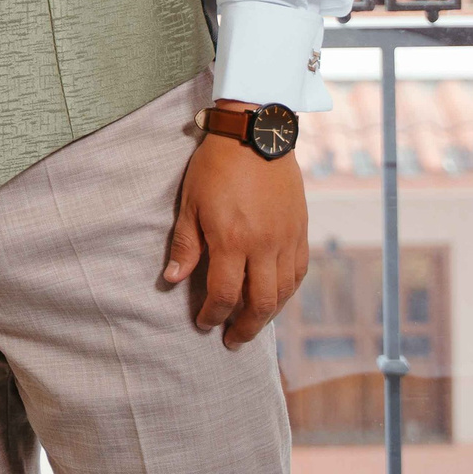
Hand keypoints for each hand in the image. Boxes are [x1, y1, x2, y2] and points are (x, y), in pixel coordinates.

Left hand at [161, 103, 307, 346]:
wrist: (255, 133)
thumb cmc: (216, 166)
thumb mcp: (191, 203)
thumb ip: (186, 245)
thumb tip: (172, 279)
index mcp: (232, 240)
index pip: (225, 294)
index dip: (213, 315)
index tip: (203, 324)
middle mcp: (264, 245)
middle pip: (260, 303)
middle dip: (245, 327)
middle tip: (232, 340)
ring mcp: (287, 238)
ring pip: (284, 292)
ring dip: (268, 315)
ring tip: (253, 324)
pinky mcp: (300, 229)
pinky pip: (299, 271)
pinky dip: (289, 291)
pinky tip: (277, 297)